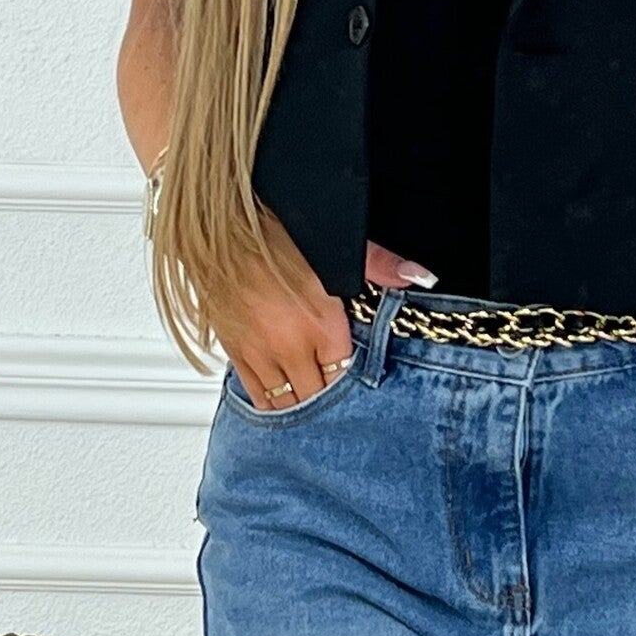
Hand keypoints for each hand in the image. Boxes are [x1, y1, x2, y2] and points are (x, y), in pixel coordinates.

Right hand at [217, 232, 436, 411]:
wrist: (217, 226)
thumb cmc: (272, 230)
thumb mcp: (334, 245)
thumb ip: (378, 265)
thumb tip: (418, 275)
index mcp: (321, 323)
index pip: (345, 375)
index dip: (353, 385)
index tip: (360, 387)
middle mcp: (290, 346)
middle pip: (317, 396)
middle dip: (329, 402)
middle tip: (340, 407)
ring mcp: (259, 352)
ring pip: (286, 402)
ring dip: (302, 406)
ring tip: (315, 409)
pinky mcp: (234, 351)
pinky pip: (255, 394)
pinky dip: (271, 402)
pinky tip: (282, 402)